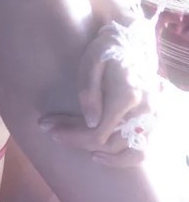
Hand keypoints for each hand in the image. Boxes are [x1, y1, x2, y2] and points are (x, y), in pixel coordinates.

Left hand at [40, 17, 159, 167]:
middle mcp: (143, 111)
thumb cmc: (106, 51)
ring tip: (76, 145)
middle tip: (52, 131)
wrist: (130, 42)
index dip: (71, 136)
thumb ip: (89, 93)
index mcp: (127, 96)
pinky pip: (142, 150)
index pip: (97, 133)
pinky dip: (123, 159)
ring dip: (99, 154)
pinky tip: (99, 156)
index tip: (49, 128)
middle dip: (76, 140)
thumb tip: (91, 122)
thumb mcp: (91, 63)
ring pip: (126, 152)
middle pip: (107, 143)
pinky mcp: (152, 121)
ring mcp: (151, 118)